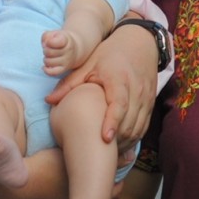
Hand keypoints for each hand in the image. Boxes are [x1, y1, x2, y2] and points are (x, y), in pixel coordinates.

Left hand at [46, 24, 156, 147]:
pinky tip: (120, 146)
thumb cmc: (110, 53)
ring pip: (138, 127)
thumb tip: (48, 101)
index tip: (104, 139)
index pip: (119, 104)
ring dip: (125, 143)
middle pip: (130, 121)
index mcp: (119, 79)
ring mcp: (146, 97)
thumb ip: (69, 84)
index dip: (112, 122)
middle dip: (117, 140)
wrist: (139, 43)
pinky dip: (133, 138)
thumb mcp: (88, 64)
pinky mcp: (150, 103)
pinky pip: (144, 126)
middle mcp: (136, 90)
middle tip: (100, 154)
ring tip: (108, 155)